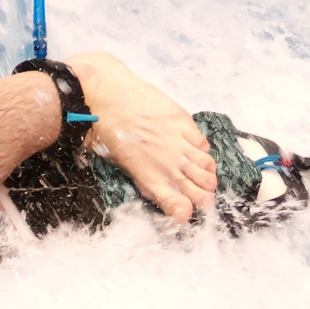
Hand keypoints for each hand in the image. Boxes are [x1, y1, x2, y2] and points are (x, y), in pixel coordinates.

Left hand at [69, 51, 217, 223]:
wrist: (103, 95)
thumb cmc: (102, 129)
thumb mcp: (117, 162)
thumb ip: (141, 177)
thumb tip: (155, 188)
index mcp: (148, 176)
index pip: (176, 204)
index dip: (185, 212)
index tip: (186, 213)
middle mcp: (167, 163)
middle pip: (199, 188)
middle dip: (204, 196)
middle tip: (202, 194)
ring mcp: (177, 141)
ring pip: (207, 166)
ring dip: (207, 174)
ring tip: (204, 175)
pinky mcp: (181, 121)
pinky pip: (202, 143)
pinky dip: (202, 150)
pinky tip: (197, 151)